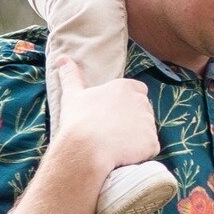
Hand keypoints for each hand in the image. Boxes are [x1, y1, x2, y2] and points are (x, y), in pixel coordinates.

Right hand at [49, 61, 159, 178]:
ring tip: (117, 143)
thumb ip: (71, 76)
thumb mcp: (72, 95)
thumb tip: (61, 59)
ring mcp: (149, 122)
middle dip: (135, 120)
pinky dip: (142, 153)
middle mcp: (141, 101)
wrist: (87, 148)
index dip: (130, 102)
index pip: (138, 90)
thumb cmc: (78, 120)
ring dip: (138, 137)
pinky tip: (125, 153)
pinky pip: (151, 148)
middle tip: (115, 130)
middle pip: (145, 110)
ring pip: (148, 130)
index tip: (117, 113)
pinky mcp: (152, 142)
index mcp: (124, 87)